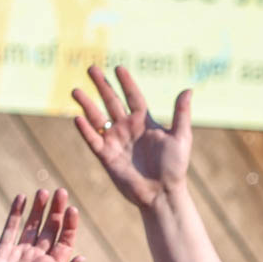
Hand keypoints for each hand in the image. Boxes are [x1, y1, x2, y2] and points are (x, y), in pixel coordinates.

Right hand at [0, 190, 83, 261]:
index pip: (65, 240)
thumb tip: (82, 258)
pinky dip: (16, 213)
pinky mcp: (3, 251)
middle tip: (61, 192)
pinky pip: (11, 228)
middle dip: (57, 211)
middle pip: (51, 228)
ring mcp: (20, 253)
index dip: (70, 225)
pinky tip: (22, 198)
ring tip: (43, 192)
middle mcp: (38, 258)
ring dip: (39, 208)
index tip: (72, 210)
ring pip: (32, 225)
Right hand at [72, 65, 191, 209]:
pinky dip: (85, 129)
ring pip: (97, 118)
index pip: (133, 96)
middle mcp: (128, 129)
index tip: (118, 67)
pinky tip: (77, 117)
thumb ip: (181, 113)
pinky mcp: (107, 157)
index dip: (126, 82)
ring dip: (87, 104)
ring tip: (75, 90)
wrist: (161, 193)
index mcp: (145, 122)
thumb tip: (188, 89)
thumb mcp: (181, 137)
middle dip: (101, 85)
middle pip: (111, 102)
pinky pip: (93, 140)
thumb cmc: (174, 167)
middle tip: (91, 68)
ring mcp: (116, 142)